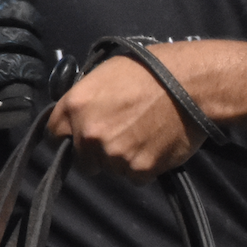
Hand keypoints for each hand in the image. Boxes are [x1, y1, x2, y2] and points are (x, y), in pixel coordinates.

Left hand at [48, 51, 205, 181]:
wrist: (193, 85)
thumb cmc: (153, 70)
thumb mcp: (107, 73)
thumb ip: (87, 99)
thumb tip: (80, 116)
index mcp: (76, 105)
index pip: (53, 135)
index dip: (67, 136)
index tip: (78, 137)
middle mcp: (89, 134)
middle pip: (82, 160)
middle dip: (96, 153)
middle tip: (120, 137)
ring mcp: (114, 155)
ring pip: (111, 169)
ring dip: (123, 159)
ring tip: (144, 136)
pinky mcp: (139, 169)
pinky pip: (135, 176)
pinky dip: (144, 166)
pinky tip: (156, 145)